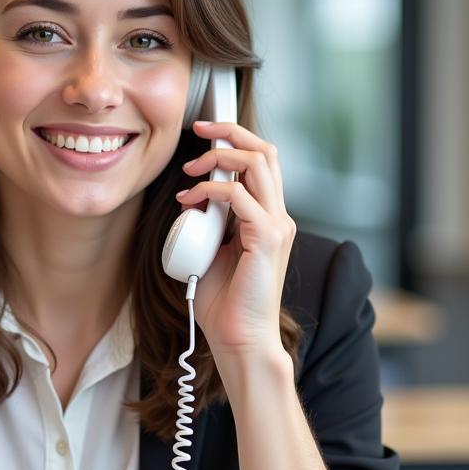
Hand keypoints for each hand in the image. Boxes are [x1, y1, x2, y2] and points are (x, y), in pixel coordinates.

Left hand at [175, 120, 295, 358]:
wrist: (239, 339)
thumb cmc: (225, 305)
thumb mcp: (212, 252)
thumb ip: (210, 225)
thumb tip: (191, 203)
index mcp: (268, 219)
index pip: (262, 163)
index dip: (235, 141)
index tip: (204, 136)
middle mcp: (278, 217)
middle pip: (266, 151)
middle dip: (231, 132)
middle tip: (199, 130)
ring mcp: (276, 226)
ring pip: (258, 163)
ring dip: (219, 157)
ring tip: (191, 169)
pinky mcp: (266, 238)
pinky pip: (239, 196)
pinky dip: (211, 190)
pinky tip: (190, 200)